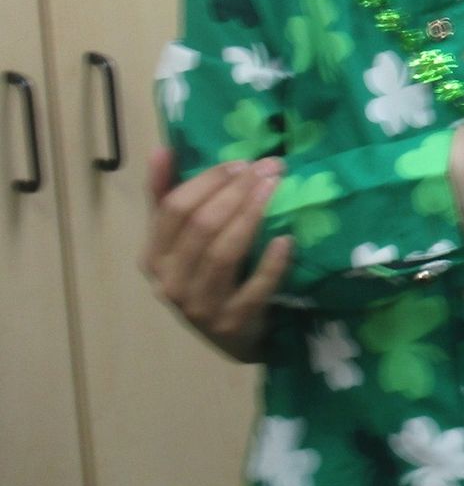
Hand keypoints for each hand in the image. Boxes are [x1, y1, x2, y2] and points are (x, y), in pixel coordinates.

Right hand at [141, 147, 290, 362]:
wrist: (234, 336)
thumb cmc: (207, 276)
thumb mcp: (182, 240)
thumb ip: (168, 197)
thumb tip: (161, 149)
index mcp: (153, 257)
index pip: (173, 209)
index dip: (208, 181)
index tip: (241, 162)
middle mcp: (169, 283)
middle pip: (200, 227)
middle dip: (236, 191)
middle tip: (270, 166)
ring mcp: (200, 306)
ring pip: (223, 253)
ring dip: (252, 215)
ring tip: (276, 188)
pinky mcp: (233, 322)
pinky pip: (254, 288)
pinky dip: (271, 262)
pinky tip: (287, 239)